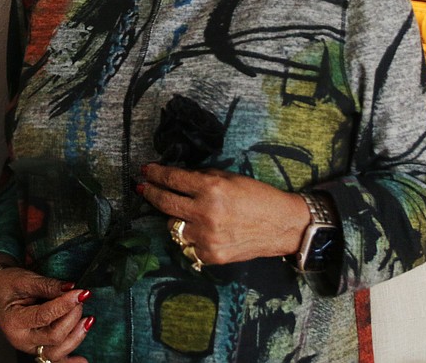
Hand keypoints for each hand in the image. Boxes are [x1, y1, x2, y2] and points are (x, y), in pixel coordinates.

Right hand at [0, 265, 93, 362]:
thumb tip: (71, 288)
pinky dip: (70, 361)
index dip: (65, 305)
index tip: (81, 293)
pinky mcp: (37, 348)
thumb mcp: (24, 279)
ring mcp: (29, 347)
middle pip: (54, 337)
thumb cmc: (6, 285)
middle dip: (72, 317)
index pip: (44, 317)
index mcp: (14, 322)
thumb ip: (48, 285)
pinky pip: (55, 360)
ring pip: (58, 352)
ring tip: (88, 319)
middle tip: (80, 299)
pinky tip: (83, 360)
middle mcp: (21, 340)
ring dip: (77, 336)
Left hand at [138, 163, 309, 264]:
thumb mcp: (230, 177)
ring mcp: (207, 236)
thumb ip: (202, 177)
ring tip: (187, 213)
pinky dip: (190, 237)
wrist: (282, 225)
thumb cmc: (258, 197)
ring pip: (173, 226)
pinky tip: (200, 231)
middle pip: (164, 202)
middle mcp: (205, 212)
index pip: (172, 179)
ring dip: (176, 217)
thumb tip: (177, 177)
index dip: (156, 174)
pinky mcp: (211, 255)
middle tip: (143, 188)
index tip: (146, 171)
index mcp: (211, 188)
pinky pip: (187, 245)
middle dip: (150, 193)